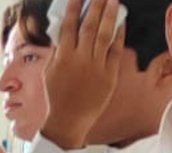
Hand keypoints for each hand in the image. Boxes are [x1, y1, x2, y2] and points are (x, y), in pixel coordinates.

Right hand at [42, 0, 125, 150]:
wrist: (68, 121)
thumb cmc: (57, 96)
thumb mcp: (50, 72)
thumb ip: (57, 50)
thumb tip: (65, 28)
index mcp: (63, 57)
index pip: (69, 26)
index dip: (75, 8)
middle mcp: (80, 60)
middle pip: (90, 26)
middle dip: (96, 5)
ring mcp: (96, 67)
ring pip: (105, 35)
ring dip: (110, 15)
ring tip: (114, 0)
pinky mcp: (109, 76)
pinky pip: (116, 51)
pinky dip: (119, 35)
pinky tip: (121, 23)